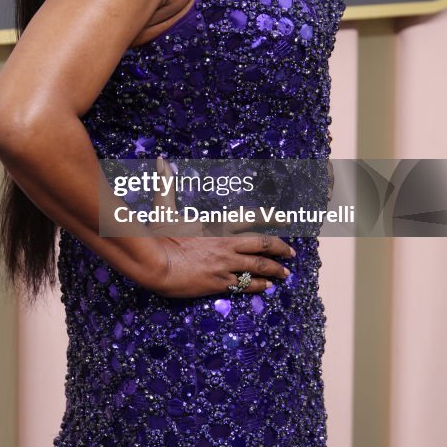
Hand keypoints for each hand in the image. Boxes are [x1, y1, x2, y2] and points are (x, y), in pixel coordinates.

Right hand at [140, 157, 296, 298]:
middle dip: (280, 248)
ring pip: (258, 267)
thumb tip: (161, 159)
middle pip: (262, 244)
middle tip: (291, 253)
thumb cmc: (159, 236)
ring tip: (284, 274)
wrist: (155, 264)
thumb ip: (166, 184)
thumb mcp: (163, 208)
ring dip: (274, 270)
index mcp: (217, 224)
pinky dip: (258, 286)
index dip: (271, 218)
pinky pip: (245, 285)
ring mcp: (225, 264)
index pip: (251, 218)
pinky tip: (266, 287)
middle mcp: (227, 243)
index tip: (286, 220)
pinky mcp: (219, 282)